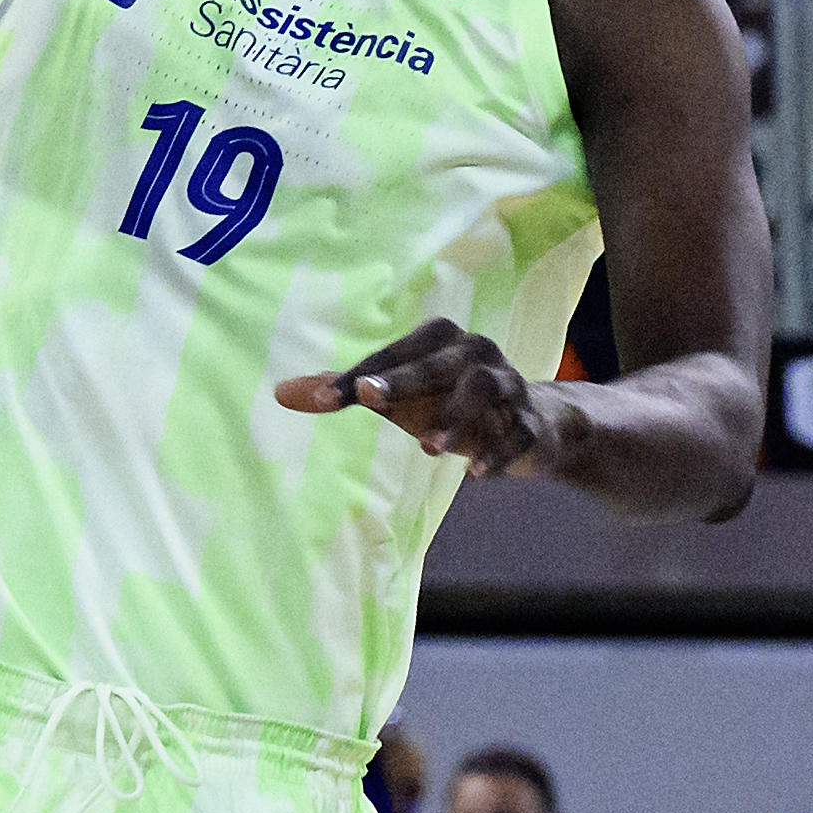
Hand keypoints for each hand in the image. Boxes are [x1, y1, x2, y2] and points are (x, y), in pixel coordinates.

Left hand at [272, 318, 561, 474]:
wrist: (533, 425)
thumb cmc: (450, 402)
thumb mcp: (397, 397)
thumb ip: (345, 392)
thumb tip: (279, 393)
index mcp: (440, 338)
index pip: (393, 354)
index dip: (359, 375)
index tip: (325, 400)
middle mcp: (476, 351)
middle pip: (438, 362)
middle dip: (404, 379)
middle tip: (369, 397)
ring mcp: (510, 384)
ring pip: (484, 390)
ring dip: (455, 418)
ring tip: (427, 448)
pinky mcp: (532, 421)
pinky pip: (520, 432)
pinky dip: (500, 451)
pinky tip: (476, 474)